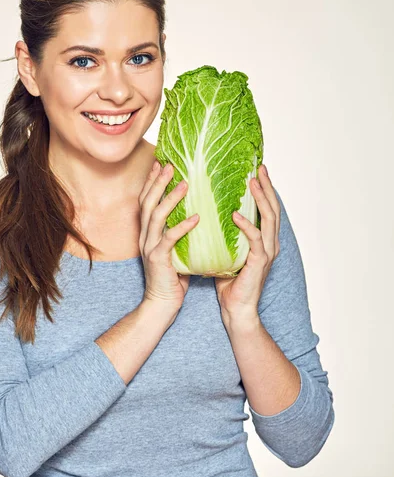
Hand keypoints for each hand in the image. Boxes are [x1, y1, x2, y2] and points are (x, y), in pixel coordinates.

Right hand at [138, 160, 199, 317]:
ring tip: (185, 184)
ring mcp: (150, 247)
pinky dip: (182, 226)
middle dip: (158, 182)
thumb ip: (179, 231)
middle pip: (147, 202)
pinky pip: (170, 239)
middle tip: (171, 164)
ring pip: (156, 216)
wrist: (161, 304)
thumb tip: (196, 212)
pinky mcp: (158, 259)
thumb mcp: (175, 249)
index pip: (146, 201)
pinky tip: (196, 218)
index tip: (161, 163)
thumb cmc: (172, 277)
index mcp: (148, 233)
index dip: (152, 181)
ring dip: (170, 198)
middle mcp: (145, 236)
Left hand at [214, 164, 280, 322]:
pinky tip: (236, 215)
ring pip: (269, 219)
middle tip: (259, 167)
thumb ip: (222, 233)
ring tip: (252, 182)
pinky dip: (247, 226)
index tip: (256, 169)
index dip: (264, 188)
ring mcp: (266, 253)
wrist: (235, 309)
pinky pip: (255, 240)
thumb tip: (203, 212)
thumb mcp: (225, 250)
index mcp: (263, 239)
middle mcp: (269, 243)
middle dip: (266, 186)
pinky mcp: (258, 263)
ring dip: (261, 199)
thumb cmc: (228, 282)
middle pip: (273, 208)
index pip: (266, 208)